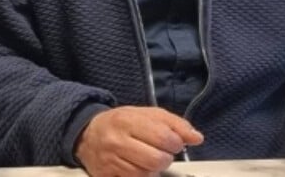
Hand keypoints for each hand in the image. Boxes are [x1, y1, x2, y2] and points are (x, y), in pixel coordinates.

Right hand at [74, 106, 203, 176]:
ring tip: (147, 158)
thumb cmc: (121, 123)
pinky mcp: (106, 176)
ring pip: (146, 175)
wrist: (87, 134)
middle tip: (161, 152)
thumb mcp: (147, 114)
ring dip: (153, 169)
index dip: (175, 143)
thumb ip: (174, 124)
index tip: (174, 142)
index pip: (163, 137)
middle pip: (156, 160)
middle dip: (165, 158)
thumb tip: (196, 137)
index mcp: (127, 121)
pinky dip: (140, 176)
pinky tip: (138, 167)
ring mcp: (110, 161)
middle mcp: (116, 141)